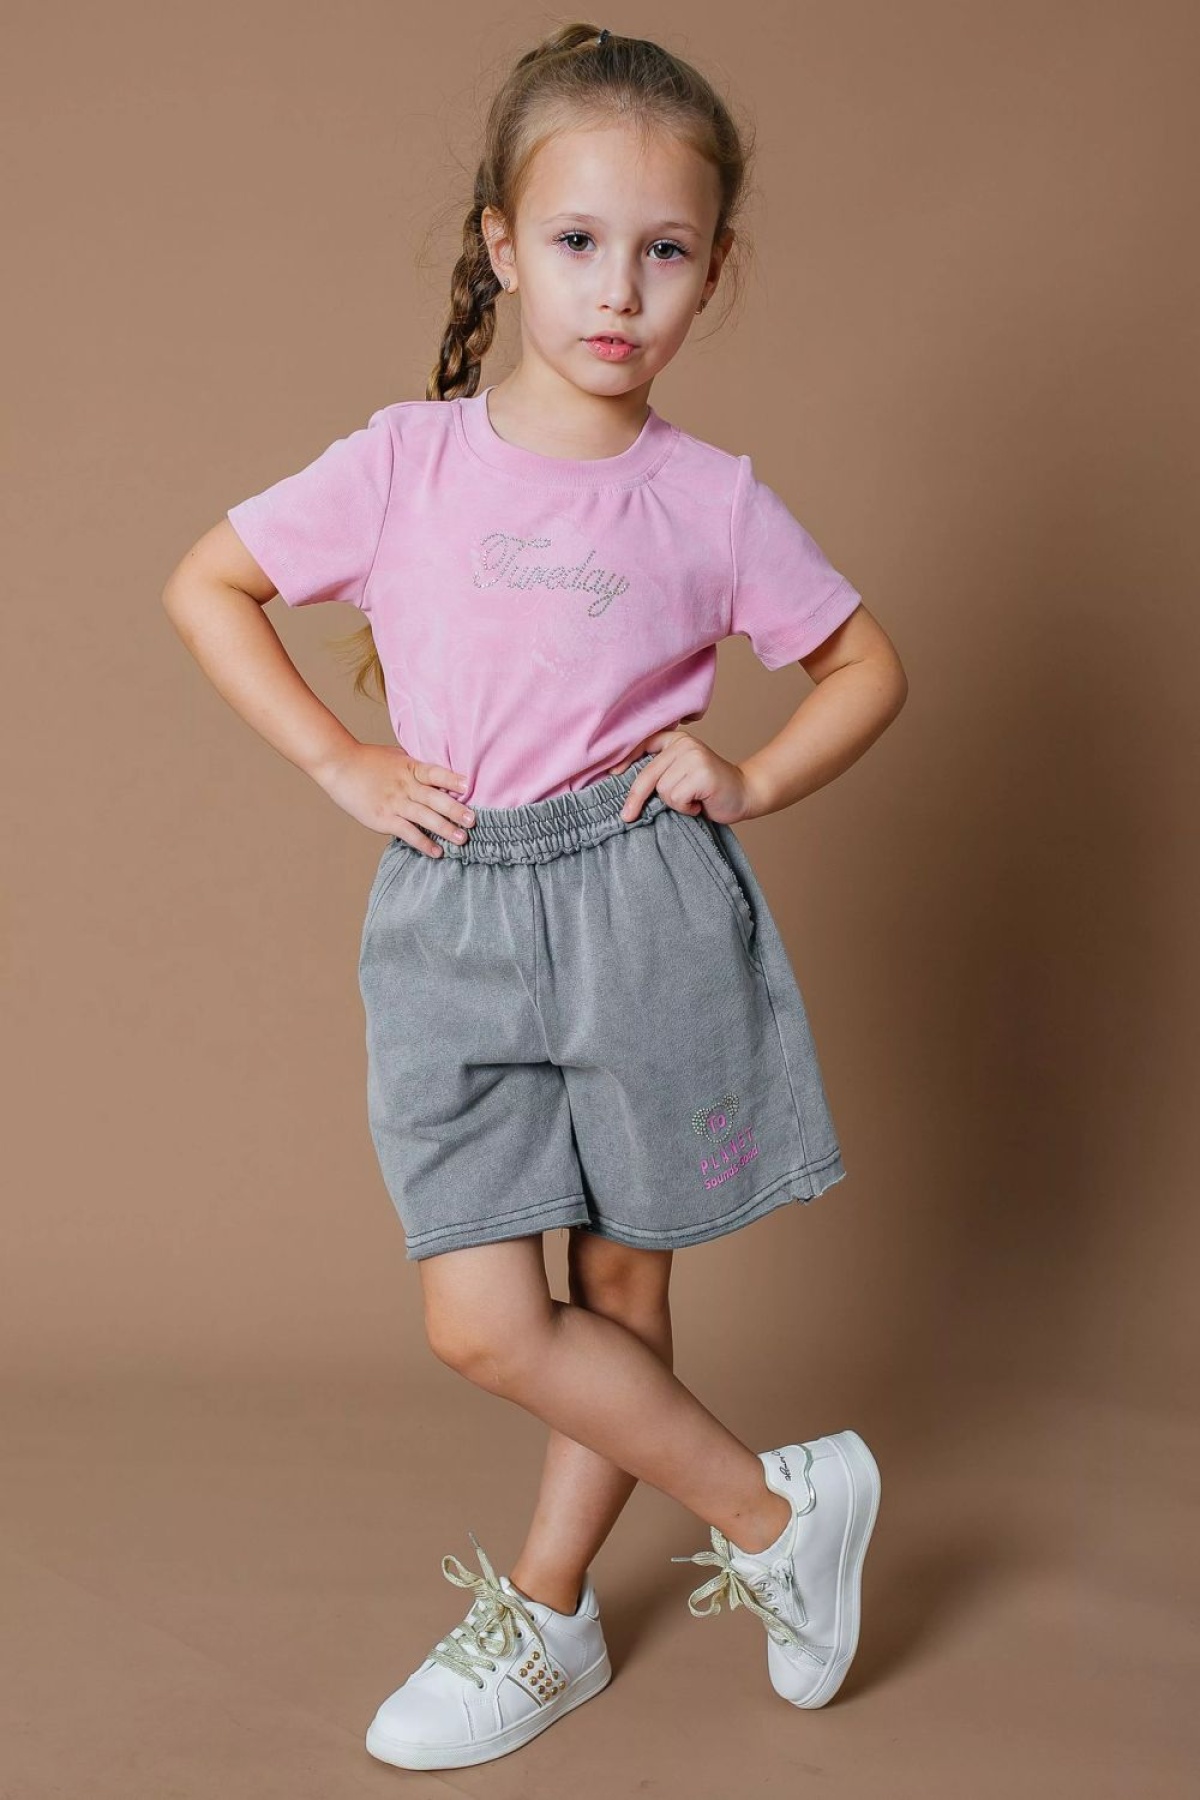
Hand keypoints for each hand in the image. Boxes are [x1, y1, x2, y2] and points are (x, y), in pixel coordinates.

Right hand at [315, 744, 474, 856]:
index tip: (469, 785)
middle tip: (474, 820)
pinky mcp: (383, 818)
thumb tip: (437, 775)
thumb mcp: (396, 757)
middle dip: (456, 810)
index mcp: (410, 767)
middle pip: (435, 798)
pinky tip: (437, 852)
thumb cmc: (368, 760)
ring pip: (425, 817)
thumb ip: (416, 767)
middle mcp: (405, 785)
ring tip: (462, 839)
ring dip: (445, 829)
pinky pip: (408, 833)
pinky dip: (423, 843)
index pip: (435, 772)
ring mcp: (395, 802)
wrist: (339, 765)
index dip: (452, 779)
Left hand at [613, 728, 754, 825]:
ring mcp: (694, 756)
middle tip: (626, 816)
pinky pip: (676, 798)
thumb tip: (622, 783)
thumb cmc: (708, 790)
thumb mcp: (681, 774)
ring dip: (674, 804)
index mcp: (677, 740)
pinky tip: (699, 805)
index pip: (643, 744)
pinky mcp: (702, 772)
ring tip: (692, 801)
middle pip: (647, 774)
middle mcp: (684, 744)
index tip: (612, 774)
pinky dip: (685, 809)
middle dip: (635, 798)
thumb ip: (660, 772)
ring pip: (662, 789)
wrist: (745, 794)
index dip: (624, 760)